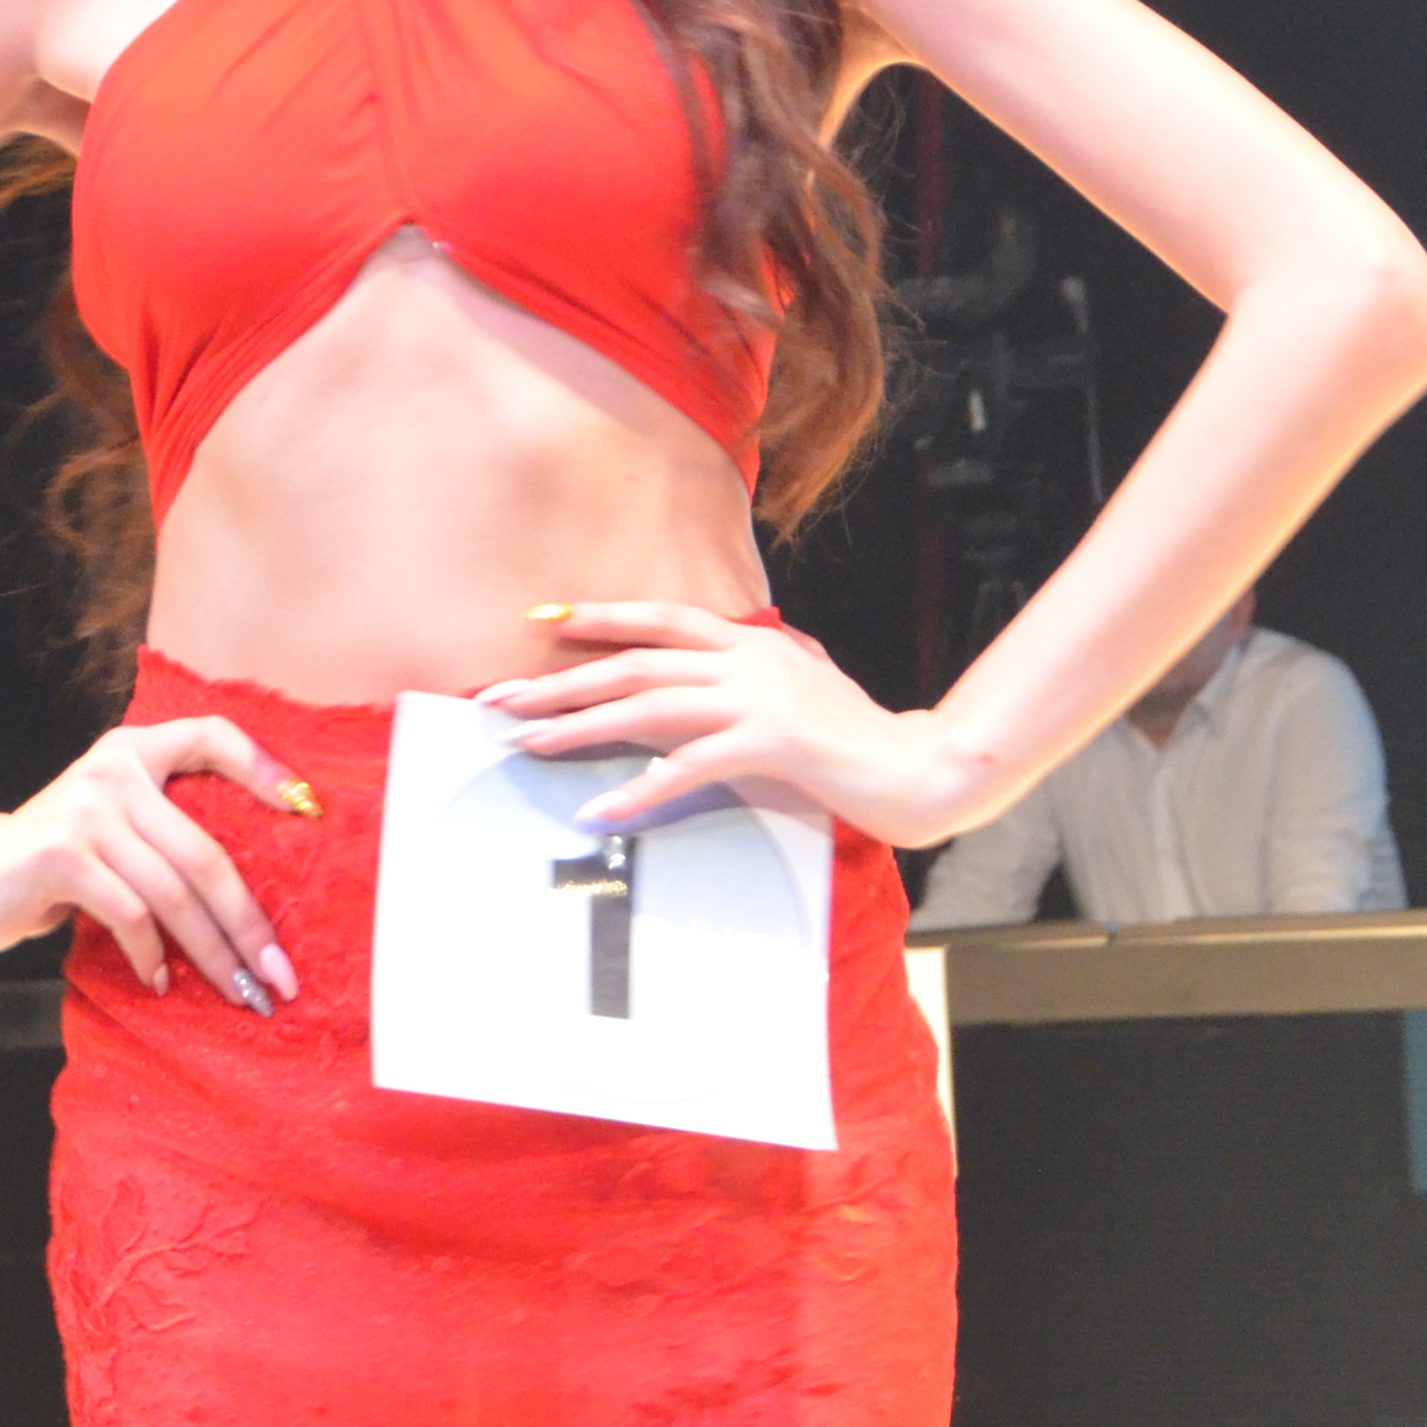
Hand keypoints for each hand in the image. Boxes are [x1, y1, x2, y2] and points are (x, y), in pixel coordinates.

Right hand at [0, 718, 309, 1010]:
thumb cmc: (53, 863)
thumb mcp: (113, 828)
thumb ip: (164, 833)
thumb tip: (252, 904)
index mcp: (133, 752)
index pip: (211, 737)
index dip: (262, 766)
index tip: (308, 810)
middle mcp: (114, 770)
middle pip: (206, 853)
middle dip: (250, 925)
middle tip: (280, 977)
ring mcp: (86, 810)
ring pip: (174, 892)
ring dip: (212, 954)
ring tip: (236, 994)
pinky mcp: (60, 854)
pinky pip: (129, 913)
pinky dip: (151, 955)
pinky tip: (160, 983)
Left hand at [480, 603, 971, 844]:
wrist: (920, 768)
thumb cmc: (859, 738)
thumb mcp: (804, 687)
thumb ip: (761, 672)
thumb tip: (728, 664)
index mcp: (753, 643)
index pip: (661, 618)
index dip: (602, 616)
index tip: (544, 621)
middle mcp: (749, 660)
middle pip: (637, 660)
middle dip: (564, 677)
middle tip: (506, 696)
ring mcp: (759, 699)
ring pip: (649, 704)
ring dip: (583, 726)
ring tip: (531, 744)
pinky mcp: (772, 744)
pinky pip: (688, 766)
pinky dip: (640, 789)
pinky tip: (602, 810)